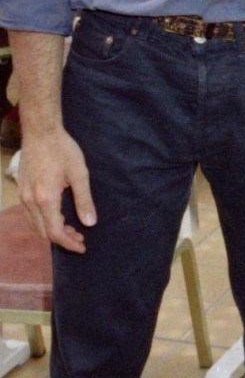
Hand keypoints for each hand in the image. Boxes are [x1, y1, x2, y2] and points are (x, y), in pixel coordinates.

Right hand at [19, 127, 95, 252]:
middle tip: (80, 237)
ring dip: (53, 230)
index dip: (69, 244)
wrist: (40, 131)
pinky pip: (31, 215)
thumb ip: (84, 200)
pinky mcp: (22, 190)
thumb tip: (90, 223)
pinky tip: (59, 215)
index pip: (55, 233)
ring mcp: (23, 196)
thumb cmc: (63, 149)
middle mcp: (30, 201)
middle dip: (62, 239)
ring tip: (72, 228)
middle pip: (43, 233)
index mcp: (46, 199)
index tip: (83, 246)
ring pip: (36, 225)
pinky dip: (45, 221)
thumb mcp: (80, 174)